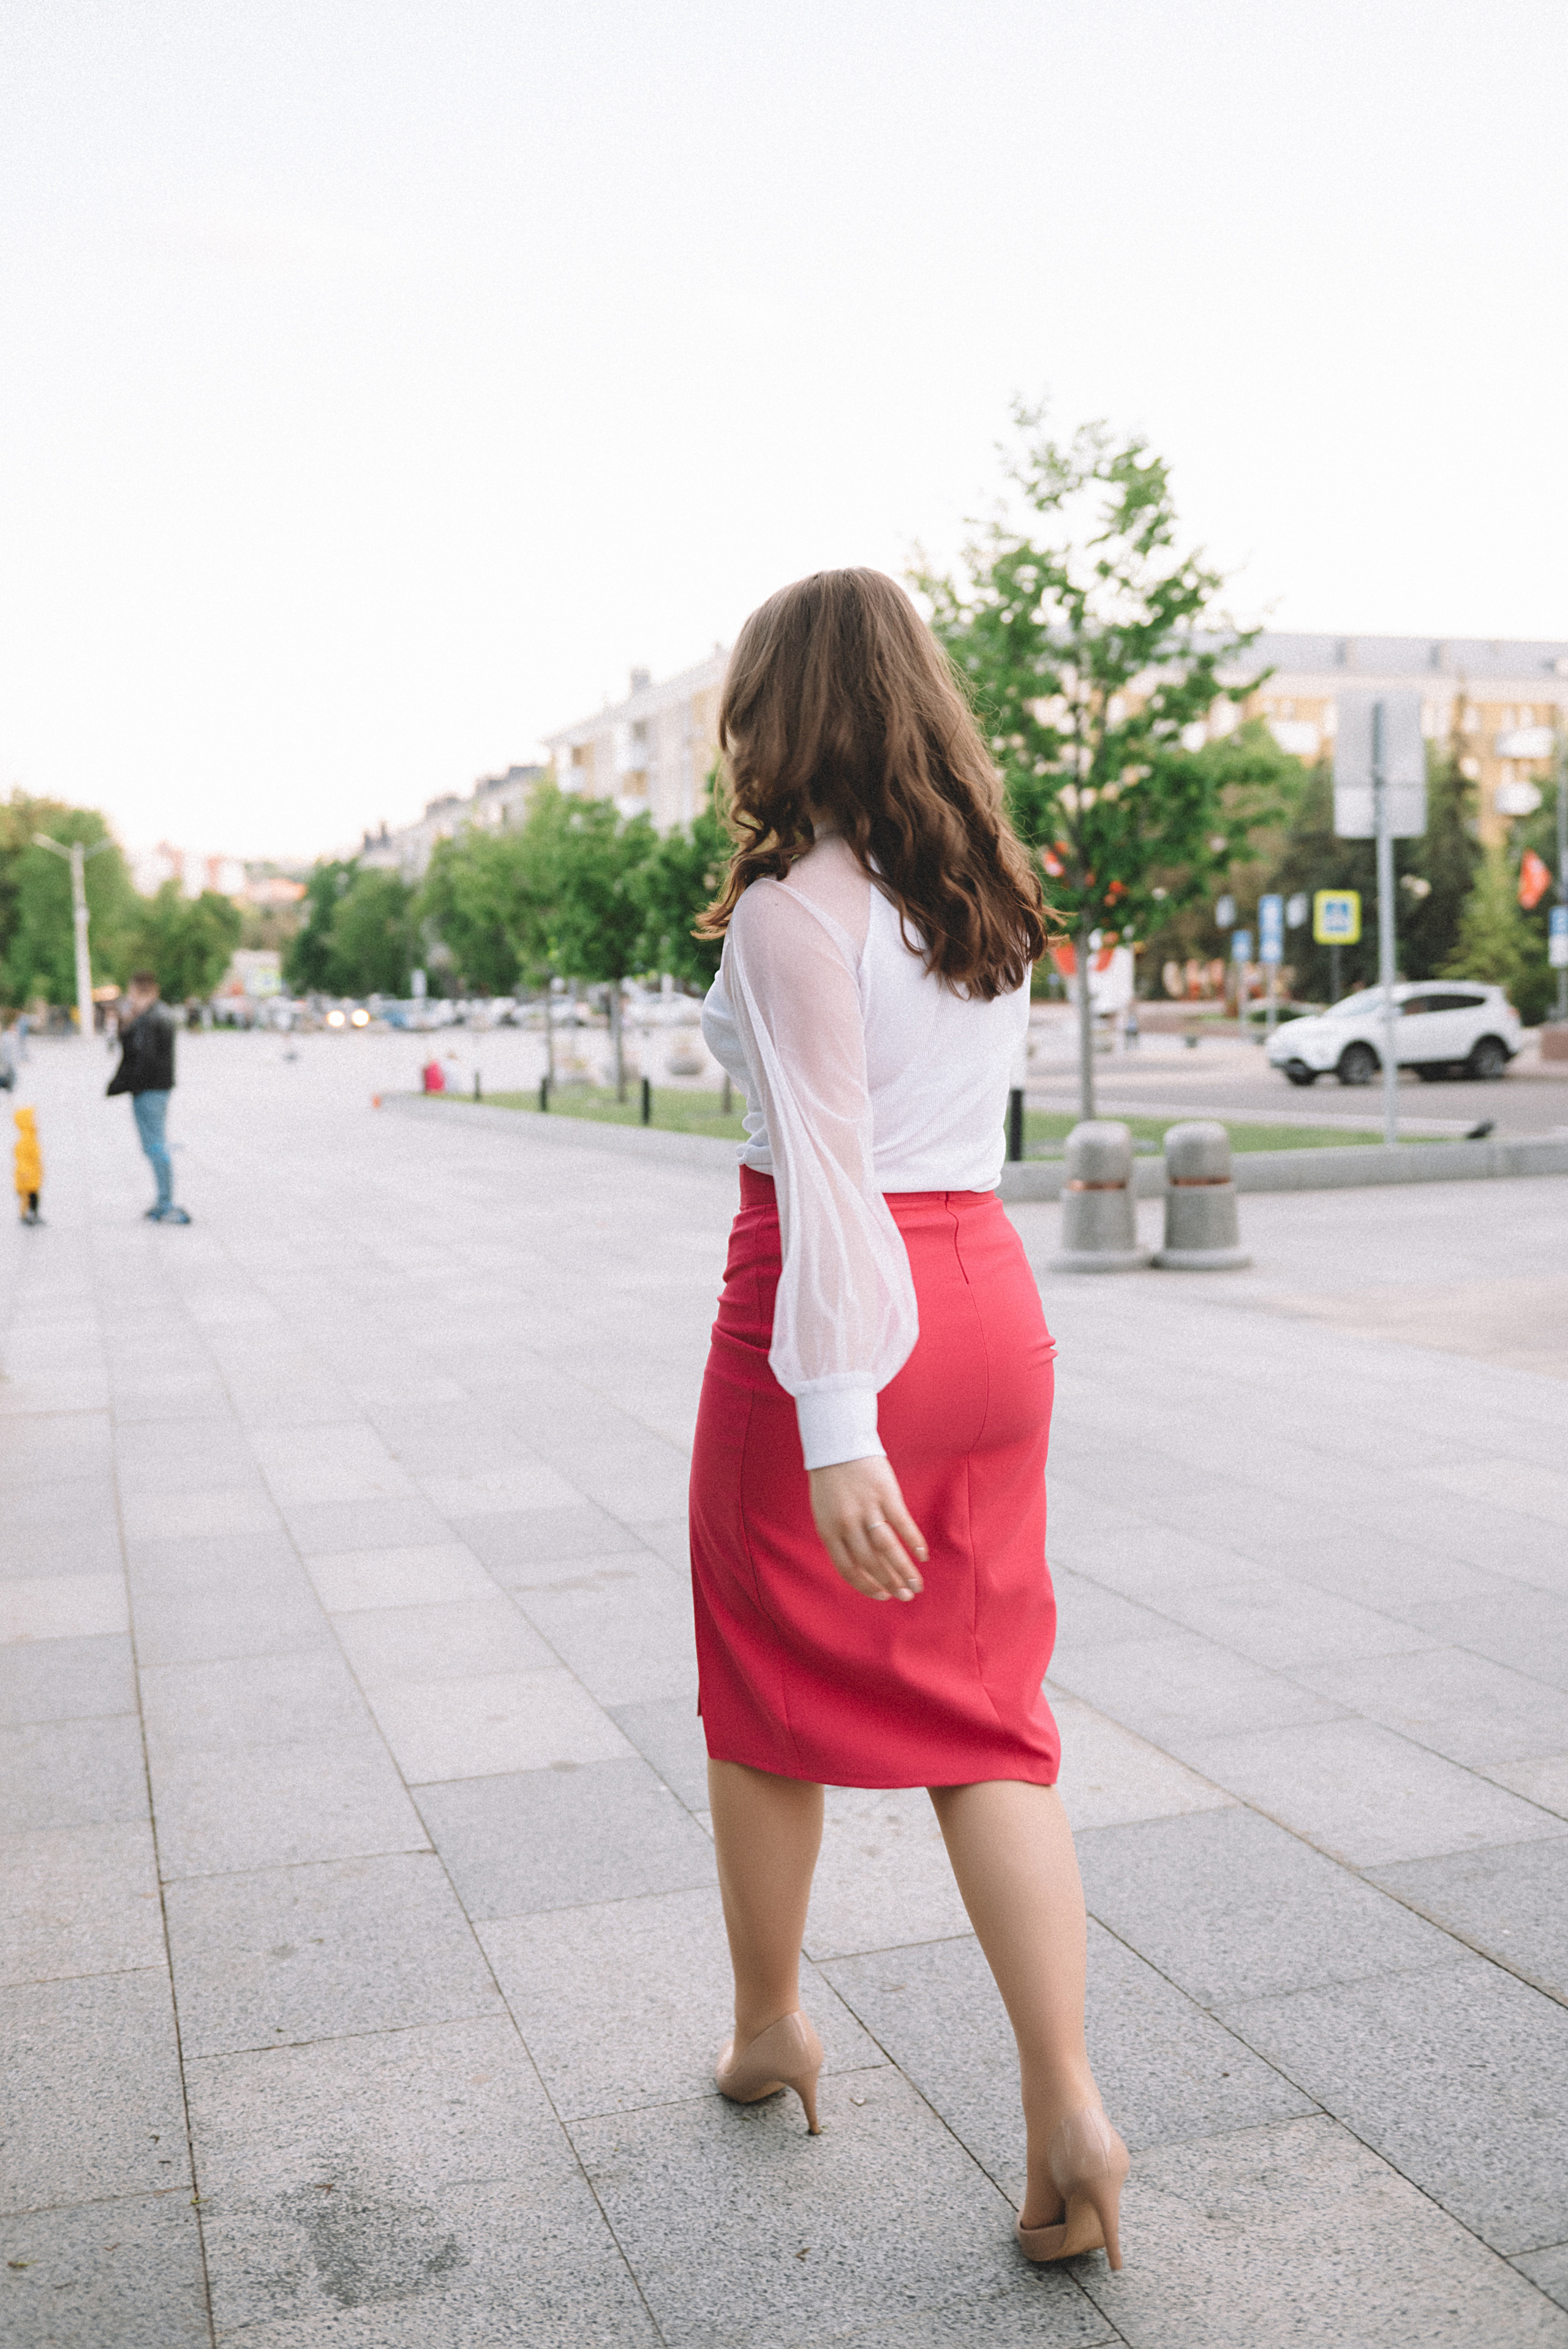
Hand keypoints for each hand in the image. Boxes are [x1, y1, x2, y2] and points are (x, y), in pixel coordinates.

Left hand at [808, 1457, 927, 1601]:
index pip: (848, 1569)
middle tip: (906, 1596)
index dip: (867, 1586)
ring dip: (904, 1570)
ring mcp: (867, 1508)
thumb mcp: (824, 1513)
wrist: (837, 1444)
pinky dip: (914, 1541)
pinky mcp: (886, 1494)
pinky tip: (923, 1556)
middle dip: (890, 1583)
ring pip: (888, 1548)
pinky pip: (902, 1523)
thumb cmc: (830, 1482)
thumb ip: (839, 1539)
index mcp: (828, 1530)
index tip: (883, 1596)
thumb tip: (861, 1568)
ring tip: (917, 1585)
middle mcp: (847, 1523)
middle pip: (871, 1562)